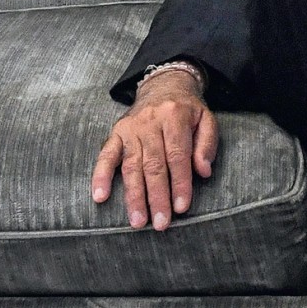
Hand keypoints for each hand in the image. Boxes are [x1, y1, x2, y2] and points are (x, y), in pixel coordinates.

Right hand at [91, 67, 218, 232]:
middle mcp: (149, 122)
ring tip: (137, 221)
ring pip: (131, 166)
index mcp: (174, 116)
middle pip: (153, 165)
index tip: (181, 207)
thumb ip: (207, 144)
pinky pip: (106, 155)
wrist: (164, 84)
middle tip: (160, 223)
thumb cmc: (188, 109)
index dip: (179, 182)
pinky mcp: (116, 133)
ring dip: (133, 196)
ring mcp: (130, 128)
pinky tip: (100, 196)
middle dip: (157, 197)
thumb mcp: (206, 119)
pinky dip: (101, 176)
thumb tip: (203, 172)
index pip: (177, 155)